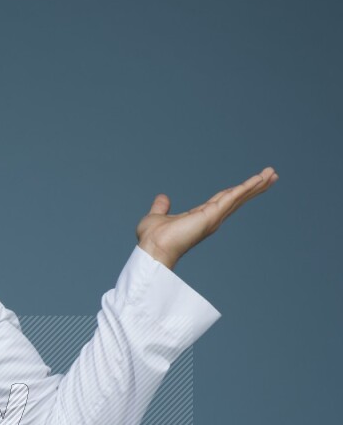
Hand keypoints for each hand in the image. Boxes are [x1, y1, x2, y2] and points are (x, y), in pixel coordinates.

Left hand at [135, 166, 278, 269]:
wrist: (152, 250)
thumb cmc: (152, 240)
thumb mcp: (156, 216)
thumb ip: (161, 207)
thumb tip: (163, 198)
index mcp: (200, 217)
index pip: (223, 200)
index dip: (237, 191)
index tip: (250, 184)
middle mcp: (210, 218)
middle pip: (237, 198)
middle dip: (254, 187)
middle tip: (271, 176)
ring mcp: (213, 217)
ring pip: (239, 196)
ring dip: (256, 185)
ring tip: (272, 174)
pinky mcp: (212, 215)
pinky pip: (233, 197)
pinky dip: (247, 187)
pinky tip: (260, 179)